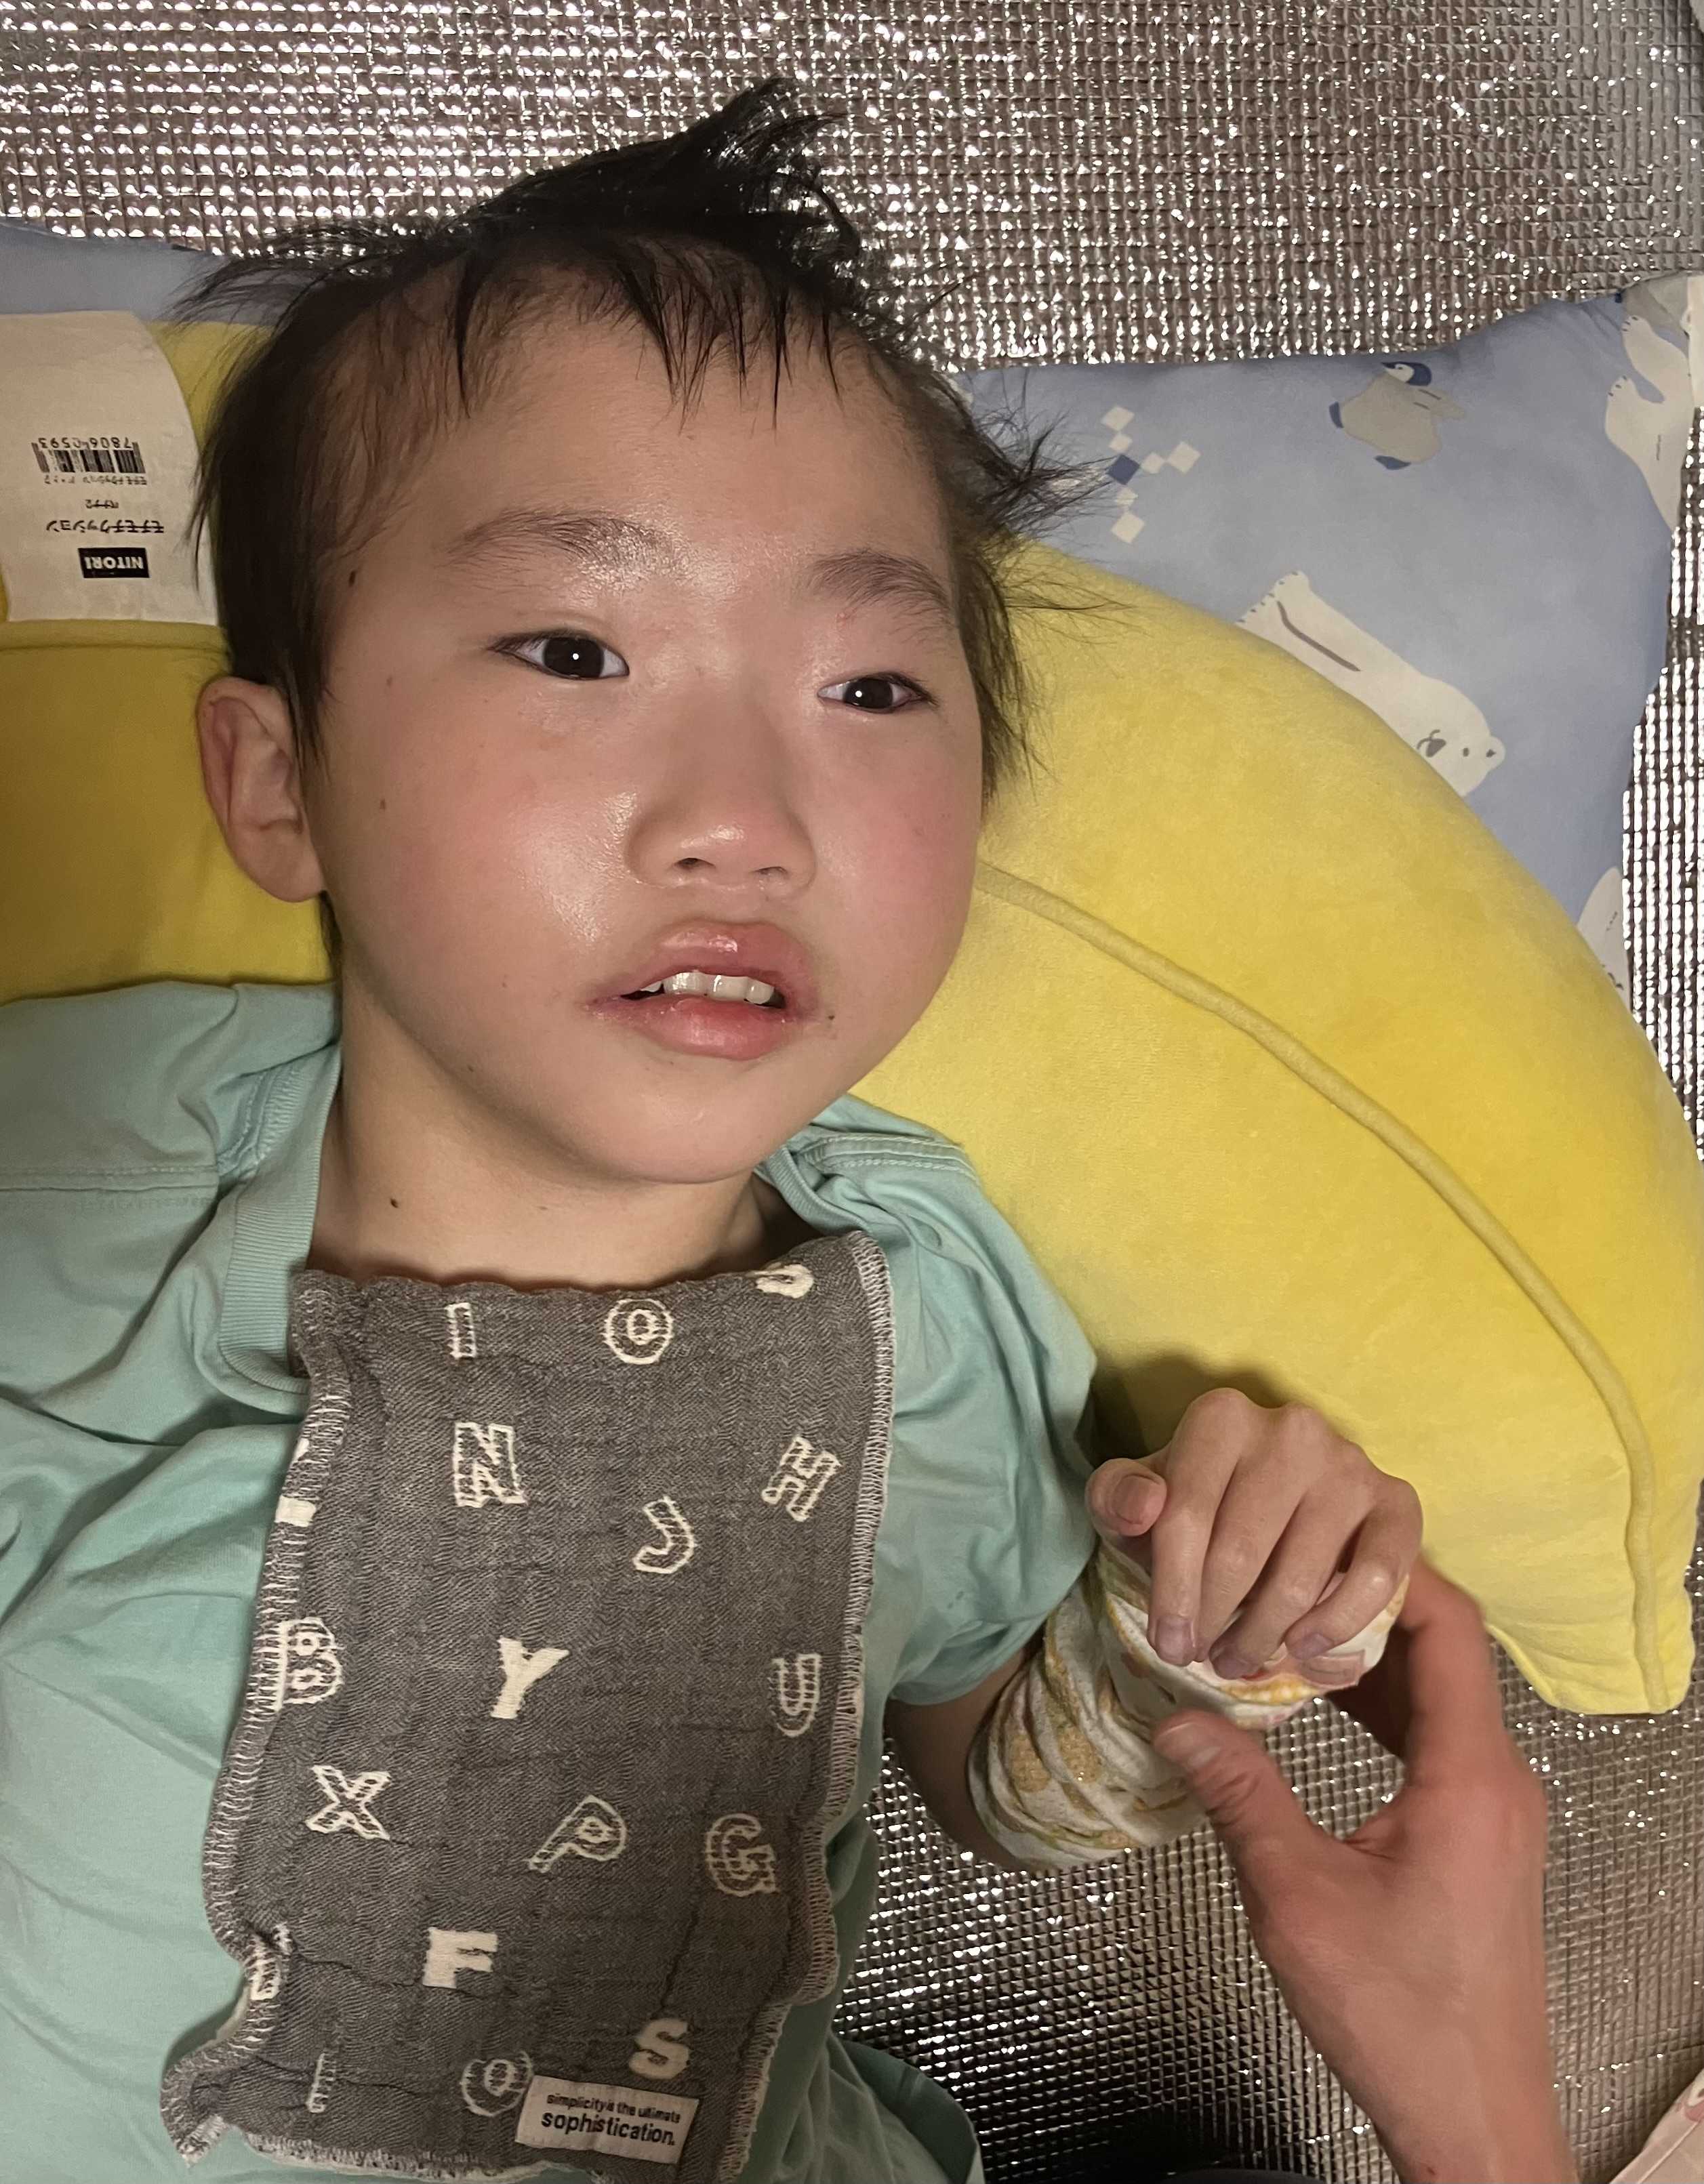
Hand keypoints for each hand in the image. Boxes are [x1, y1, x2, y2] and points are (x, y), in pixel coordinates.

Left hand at [1086, 1387, 1421, 1681]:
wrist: (1272, 1501)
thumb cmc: (1194, 1505)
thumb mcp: (1137, 1500)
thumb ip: (1117, 1497)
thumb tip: (1143, 1504)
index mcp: (1221, 1417)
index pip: (1185, 1515)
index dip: (1172, 1591)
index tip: (1167, 1644)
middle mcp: (1292, 1428)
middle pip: (1240, 1552)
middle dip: (1214, 1620)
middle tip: (1203, 1657)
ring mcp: (1349, 1463)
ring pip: (1301, 1576)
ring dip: (1263, 1636)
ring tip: (1239, 1659)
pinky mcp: (1397, 1501)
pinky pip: (1376, 1577)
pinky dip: (1336, 1623)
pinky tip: (1301, 1647)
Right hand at [1150, 1560, 1575, 2183]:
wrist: (1471, 2114)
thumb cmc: (1395, 2012)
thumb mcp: (1297, 1898)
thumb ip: (1240, 1796)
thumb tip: (1175, 1716)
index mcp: (1470, 1776)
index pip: (1449, 1629)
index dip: (1386, 1573)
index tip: (1310, 1542)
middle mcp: (1499, 1779)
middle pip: (1447, 1652)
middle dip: (1363, 1606)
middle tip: (1278, 1575)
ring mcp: (1497, 1810)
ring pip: (1443, 1696)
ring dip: (1370, 1660)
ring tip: (1282, 1630)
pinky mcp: (1483, 1839)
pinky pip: (1440, 1740)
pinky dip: (1384, 1709)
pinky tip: (1320, 1705)